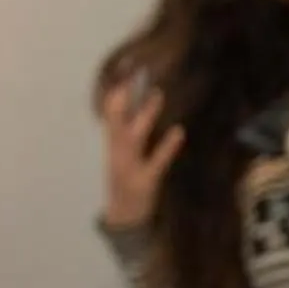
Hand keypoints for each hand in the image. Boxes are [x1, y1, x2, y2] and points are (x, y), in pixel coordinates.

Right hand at [98, 74, 184, 228]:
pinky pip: (156, 162)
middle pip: (117, 122)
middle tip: (133, 73)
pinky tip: (178, 132)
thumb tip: (139, 101)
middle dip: (124, 98)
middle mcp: (116, 155)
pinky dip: (166, 147)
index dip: (117, 91)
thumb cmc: (127, 182)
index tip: (124, 67)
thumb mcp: (124, 155)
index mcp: (112, 146)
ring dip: (145, 116)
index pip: (110, 114)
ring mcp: (129, 169)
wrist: (123, 220)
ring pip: (133, 138)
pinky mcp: (145, 183)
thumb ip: (129, 131)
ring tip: (158, 94)